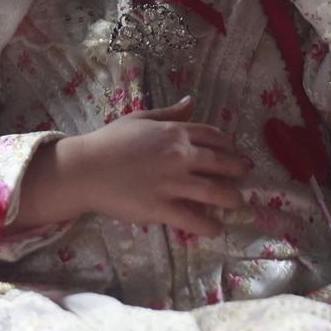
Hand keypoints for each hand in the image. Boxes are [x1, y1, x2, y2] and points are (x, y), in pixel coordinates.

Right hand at [16, 97, 251, 236]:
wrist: (85, 169)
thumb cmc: (109, 142)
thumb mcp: (140, 119)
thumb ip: (169, 113)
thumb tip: (191, 101)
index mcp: (175, 133)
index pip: (214, 137)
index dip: (230, 146)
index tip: (235, 153)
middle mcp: (180, 156)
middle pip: (222, 164)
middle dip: (239, 171)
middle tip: (245, 178)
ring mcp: (172, 183)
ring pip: (215, 193)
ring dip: (232, 200)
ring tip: (237, 204)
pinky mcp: (162, 208)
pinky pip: (194, 219)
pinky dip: (209, 226)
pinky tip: (216, 229)